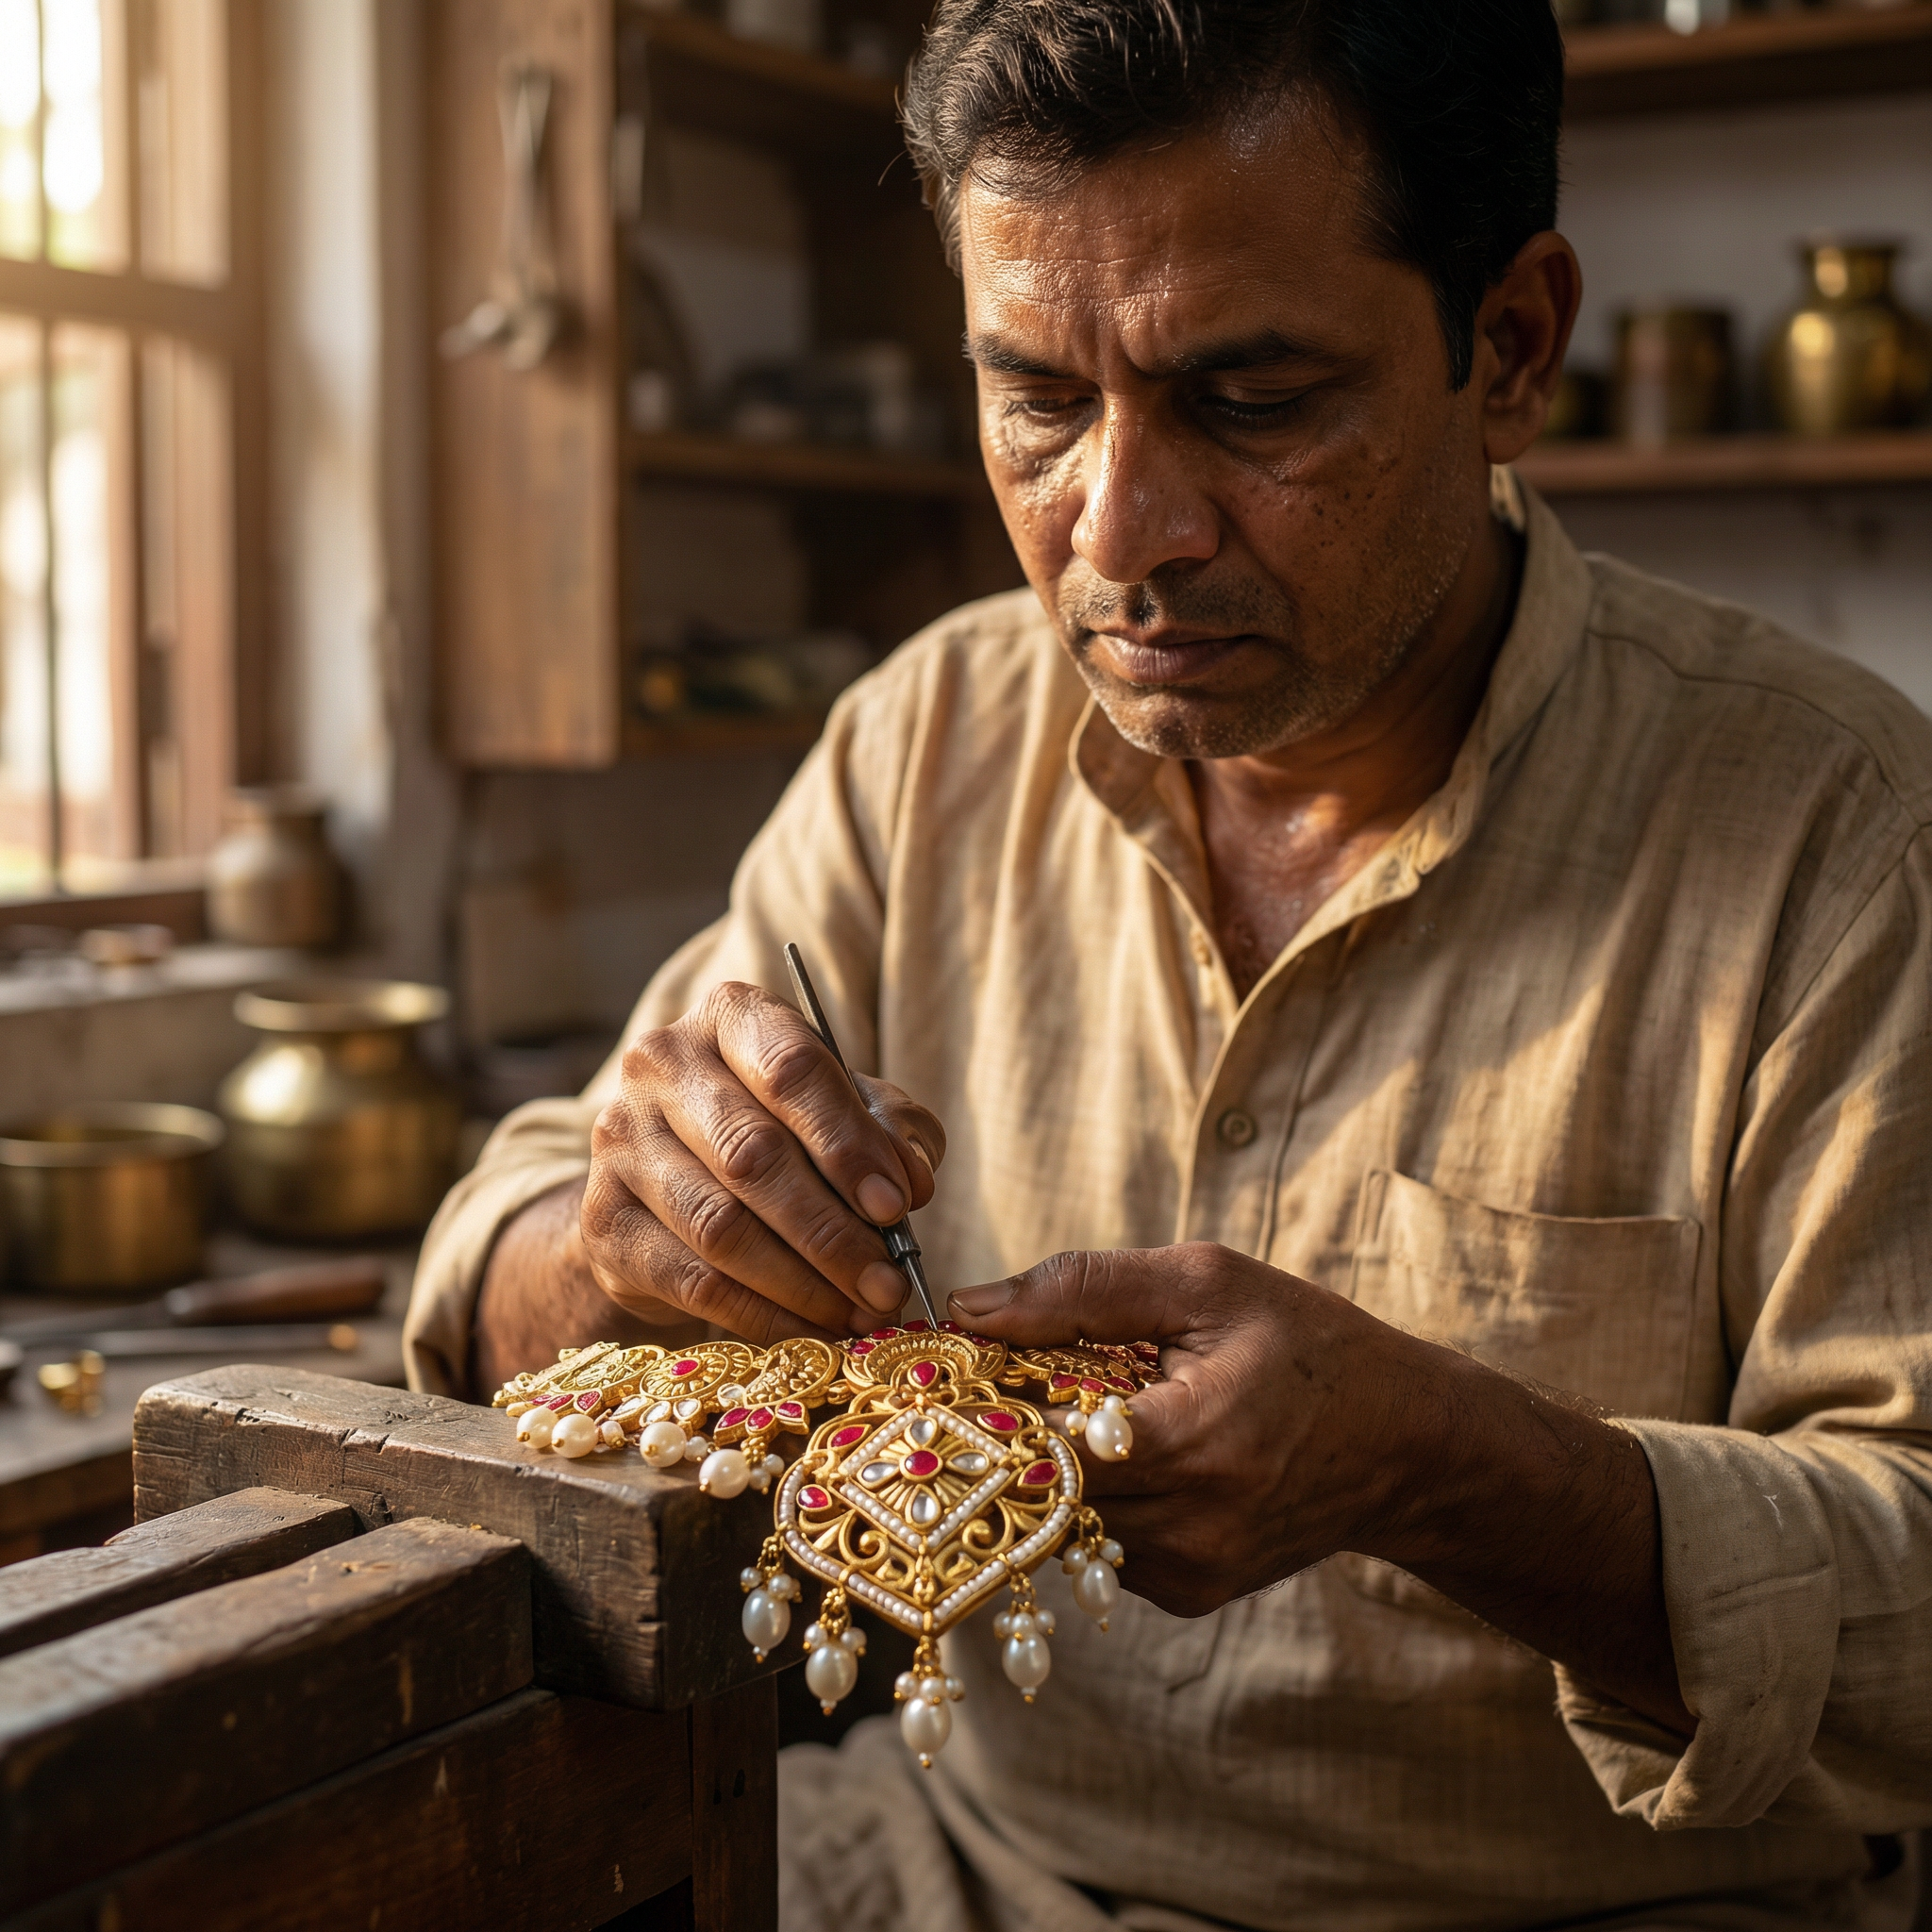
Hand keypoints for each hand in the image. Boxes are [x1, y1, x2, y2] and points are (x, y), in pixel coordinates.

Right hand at [581, 981, 945, 1342]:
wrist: (670, 1184)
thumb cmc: (782, 1130)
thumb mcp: (845, 1109)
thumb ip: (890, 1129)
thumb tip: (911, 1180)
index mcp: (730, 1017)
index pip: (791, 1069)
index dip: (848, 1143)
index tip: (897, 1205)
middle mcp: (661, 1066)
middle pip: (753, 1155)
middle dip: (832, 1231)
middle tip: (888, 1284)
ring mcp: (621, 1143)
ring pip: (720, 1226)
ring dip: (803, 1282)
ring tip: (861, 1315)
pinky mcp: (603, 1221)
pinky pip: (692, 1281)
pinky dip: (763, 1314)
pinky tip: (813, 1331)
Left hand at [951, 1243, 1414, 1614]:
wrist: (1407, 1447)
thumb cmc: (1307, 1344)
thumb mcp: (1205, 1284)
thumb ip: (1082, 1290)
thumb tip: (970, 1307)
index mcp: (1192, 1439)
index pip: (1041, 1448)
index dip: (983, 1411)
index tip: (943, 1375)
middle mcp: (1188, 1525)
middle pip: (1037, 1495)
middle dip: (1000, 1442)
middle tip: (981, 1389)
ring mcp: (1188, 1572)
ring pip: (1060, 1529)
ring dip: (1046, 1474)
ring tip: (1066, 1412)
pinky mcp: (1189, 1596)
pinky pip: (1099, 1549)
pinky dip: (1092, 1503)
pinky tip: (1125, 1457)